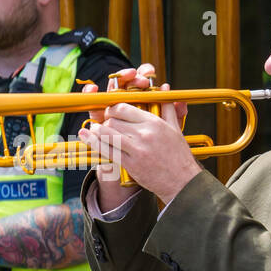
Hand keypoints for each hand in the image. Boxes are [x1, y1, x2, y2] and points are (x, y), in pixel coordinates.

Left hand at [81, 64, 197, 204]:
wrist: (182, 182)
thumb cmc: (179, 156)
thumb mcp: (175, 129)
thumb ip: (167, 107)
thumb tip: (165, 88)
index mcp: (154, 123)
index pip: (123, 108)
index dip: (112, 108)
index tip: (111, 112)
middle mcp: (144, 134)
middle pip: (113, 120)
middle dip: (105, 120)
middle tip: (104, 123)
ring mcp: (137, 150)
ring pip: (107, 133)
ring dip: (96, 130)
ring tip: (93, 130)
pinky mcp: (131, 164)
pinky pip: (107, 150)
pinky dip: (94, 143)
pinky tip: (87, 138)